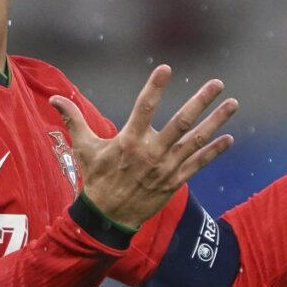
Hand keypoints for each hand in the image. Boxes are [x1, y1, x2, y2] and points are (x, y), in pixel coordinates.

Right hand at [50, 65, 238, 229]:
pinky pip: (199, 163)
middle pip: (181, 122)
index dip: (155, 87)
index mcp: (129, 140)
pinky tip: (229, 138)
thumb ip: (73, 119)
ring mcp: (167, 167)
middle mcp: (152, 152)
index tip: (166, 68)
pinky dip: (215, 151)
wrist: (108, 218)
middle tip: (217, 83)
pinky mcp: (176, 181)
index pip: (144, 107)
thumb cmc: (96, 179)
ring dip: (217, 121)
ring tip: (233, 104)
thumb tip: (53, 99)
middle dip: (201, 101)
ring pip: (196, 140)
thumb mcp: (83, 148)